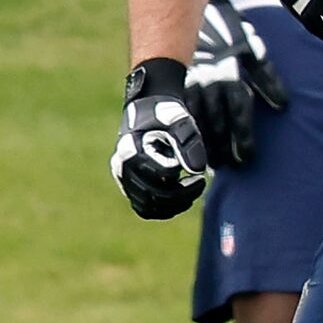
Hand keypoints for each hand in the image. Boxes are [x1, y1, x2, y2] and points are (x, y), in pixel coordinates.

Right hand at [112, 60, 210, 219]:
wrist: (148, 113)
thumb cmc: (164, 115)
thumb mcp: (178, 122)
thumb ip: (187, 143)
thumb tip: (196, 170)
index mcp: (131, 149)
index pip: (161, 174)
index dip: (181, 171)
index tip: (195, 166)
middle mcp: (122, 167)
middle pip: (154, 195)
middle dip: (183, 194)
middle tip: (200, 182)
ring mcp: (123, 179)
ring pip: (148, 207)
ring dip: (175, 205)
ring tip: (193, 190)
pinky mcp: (129, 188)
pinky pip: (145, 209)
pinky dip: (164, 210)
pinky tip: (182, 200)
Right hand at [186, 0, 289, 165]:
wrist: (197, 9)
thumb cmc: (230, 32)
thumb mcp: (253, 49)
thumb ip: (268, 78)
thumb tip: (282, 105)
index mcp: (230, 72)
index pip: (239, 111)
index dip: (243, 136)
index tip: (247, 158)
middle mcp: (209, 80)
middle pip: (217, 121)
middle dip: (224, 146)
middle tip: (231, 167)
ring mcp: (190, 82)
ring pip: (197, 119)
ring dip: (204, 144)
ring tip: (211, 165)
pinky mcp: (177, 83)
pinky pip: (181, 111)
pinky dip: (187, 131)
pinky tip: (190, 147)